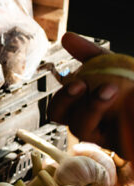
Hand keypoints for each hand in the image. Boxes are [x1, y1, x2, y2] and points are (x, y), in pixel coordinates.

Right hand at [47, 32, 133, 159]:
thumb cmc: (130, 83)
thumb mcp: (114, 66)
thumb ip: (91, 54)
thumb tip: (67, 37)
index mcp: (82, 109)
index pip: (59, 110)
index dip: (63, 99)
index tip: (78, 82)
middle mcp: (92, 127)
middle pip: (72, 124)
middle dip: (76, 105)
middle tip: (92, 86)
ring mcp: (109, 140)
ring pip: (89, 132)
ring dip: (98, 109)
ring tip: (116, 90)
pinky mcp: (125, 147)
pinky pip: (122, 141)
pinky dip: (127, 120)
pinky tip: (132, 103)